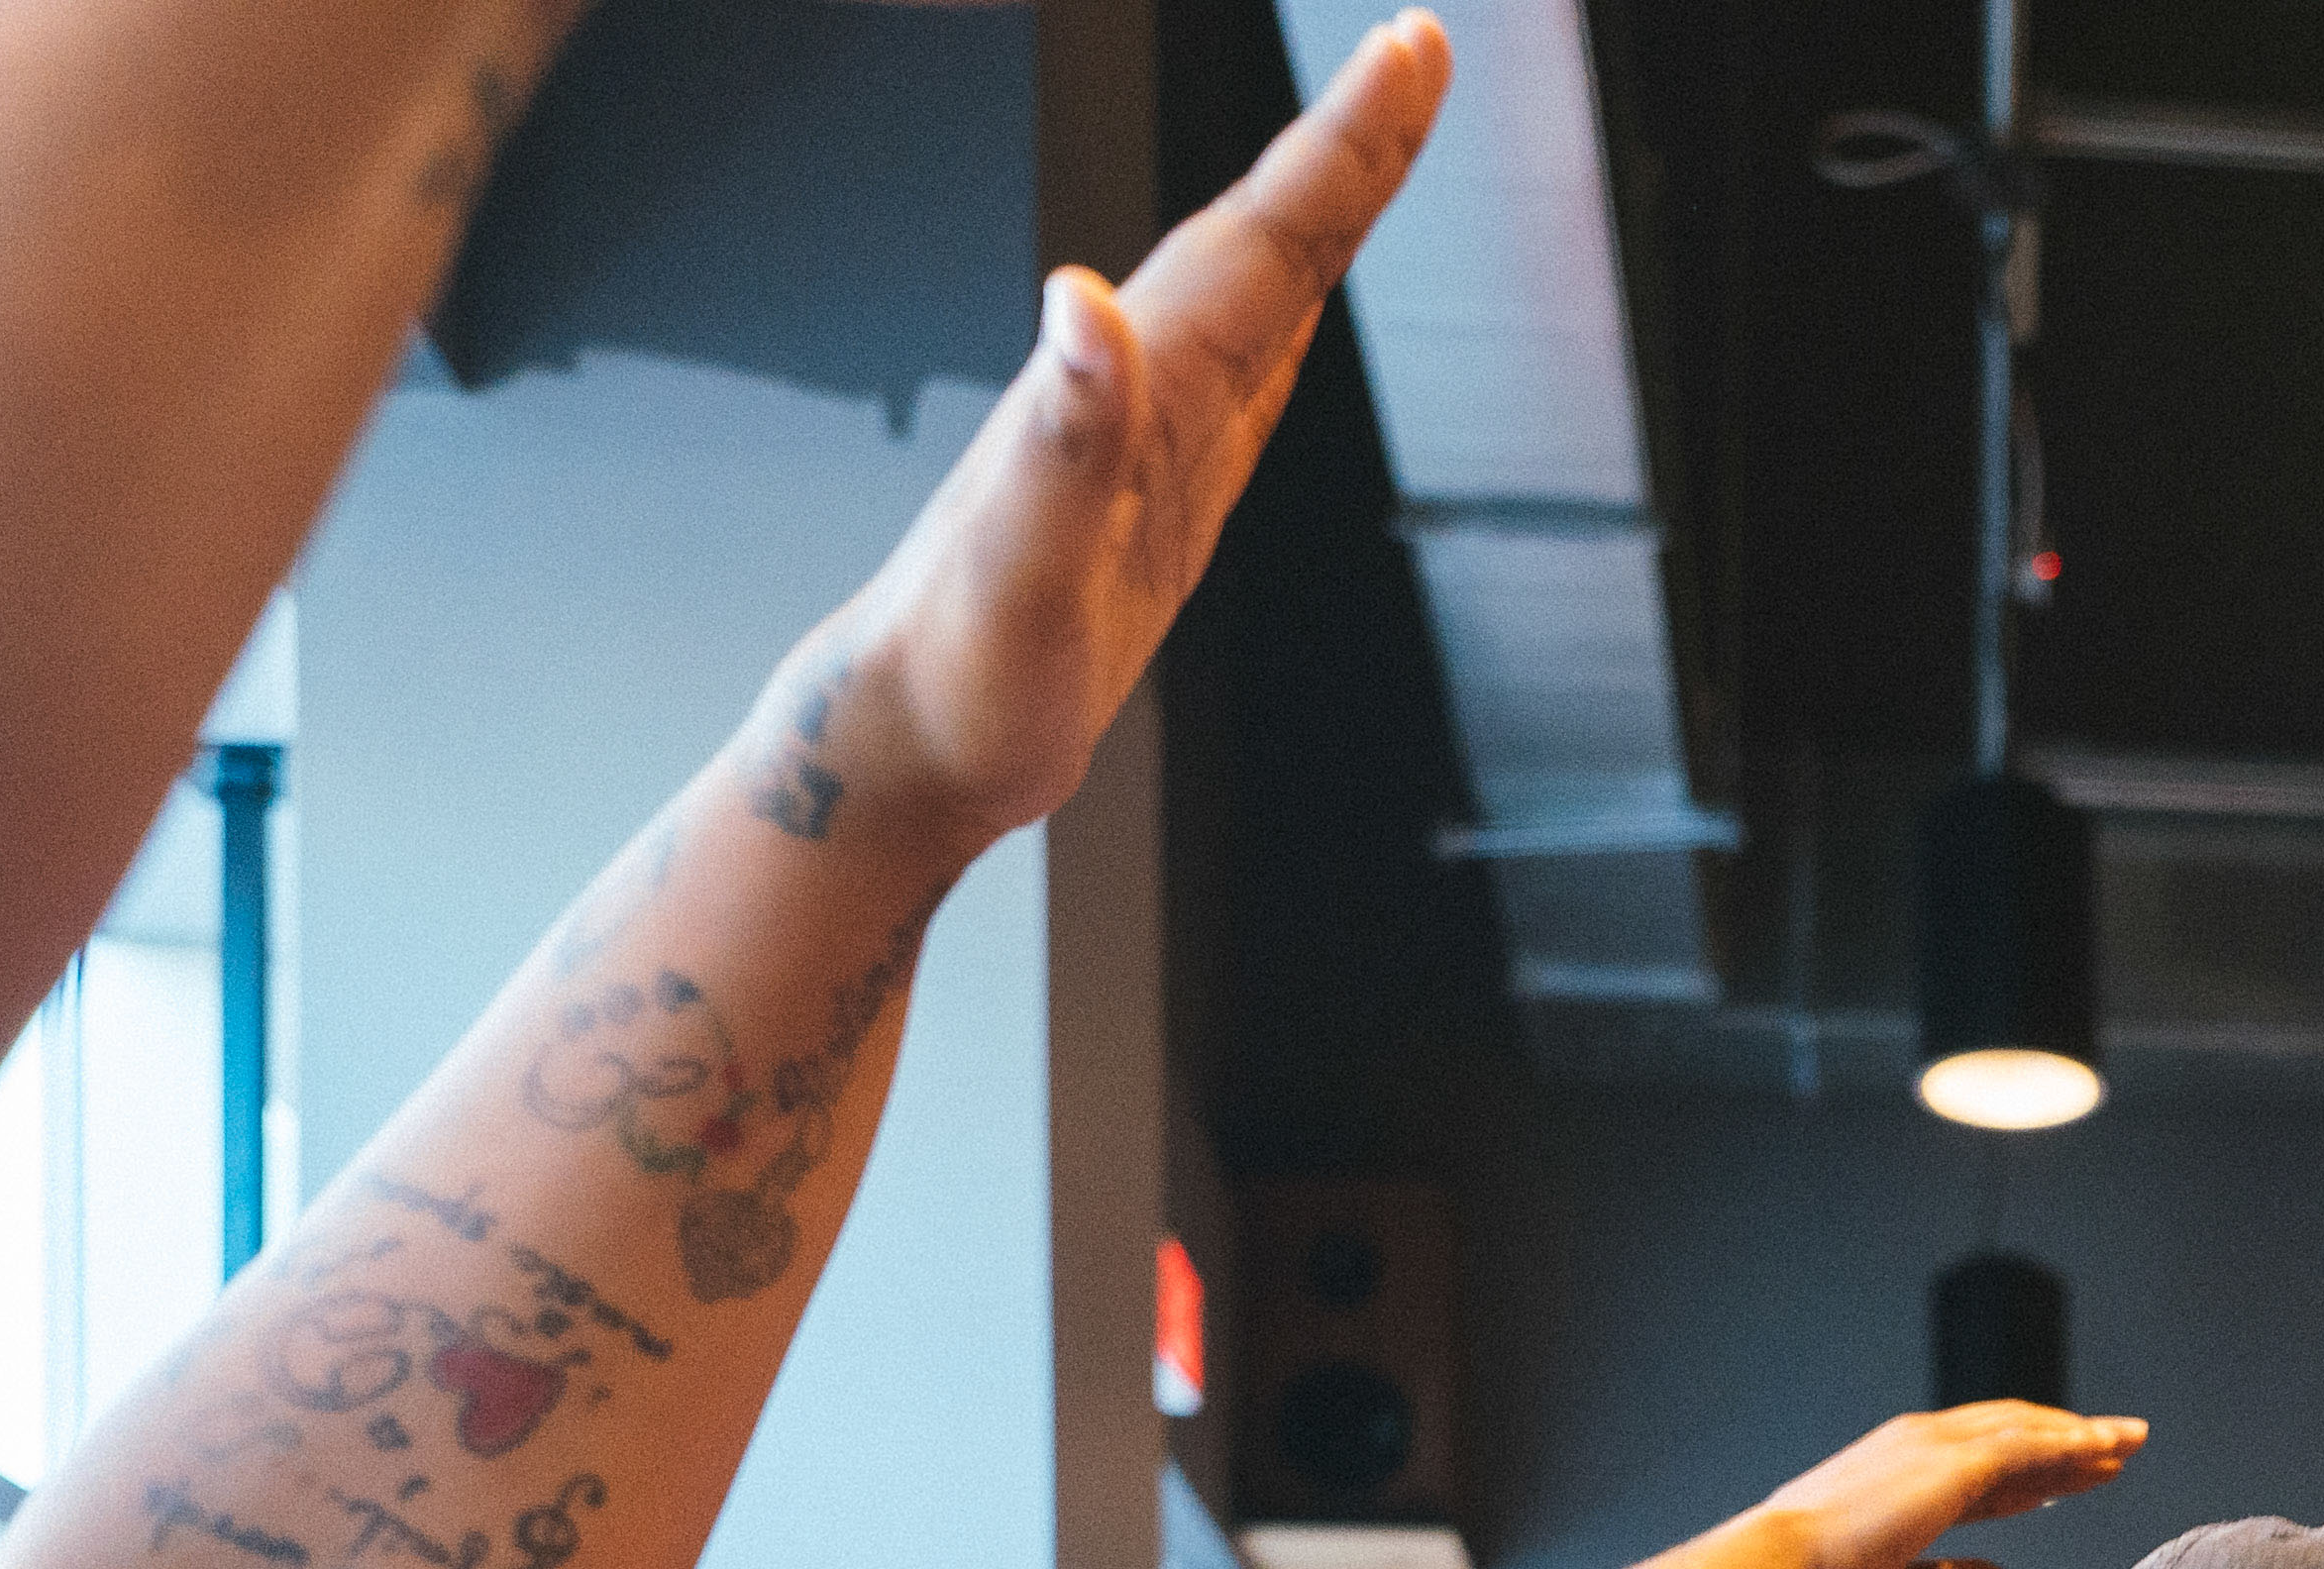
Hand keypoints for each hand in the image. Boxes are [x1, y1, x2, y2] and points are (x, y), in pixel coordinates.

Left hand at [826, 19, 1451, 851]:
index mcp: (1131, 397)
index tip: (1407, 51)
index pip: (1259, 245)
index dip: (1340, 148)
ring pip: (1262, 300)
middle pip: (1269, 246)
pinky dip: (1288, 324)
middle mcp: (1141, 398)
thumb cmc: (951, 674)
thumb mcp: (1013, 565)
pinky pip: (1246, 385)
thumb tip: (1083, 304)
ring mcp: (1152, 447)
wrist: (904, 745)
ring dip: (1322, 216)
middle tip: (1418, 52)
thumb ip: (1059, 436)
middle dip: (1350, 148)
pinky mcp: (1156, 501)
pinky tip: (1299, 313)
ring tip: (1378, 141)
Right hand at [1755, 1403, 2151, 1568]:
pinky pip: (2027, 1445)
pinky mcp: (1949, 1464)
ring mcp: (1932, 1449)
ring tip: (2128, 1441)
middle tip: (2113, 1450)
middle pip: (2011, 1438)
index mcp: (1898, 1479)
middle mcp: (1916, 1448)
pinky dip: (2070, 1442)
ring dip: (2079, 1435)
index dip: (2029, 1474)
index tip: (2067, 1480)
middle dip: (2064, 1444)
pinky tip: (2106, 1448)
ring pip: (2026, 1432)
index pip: (1981, 1471)